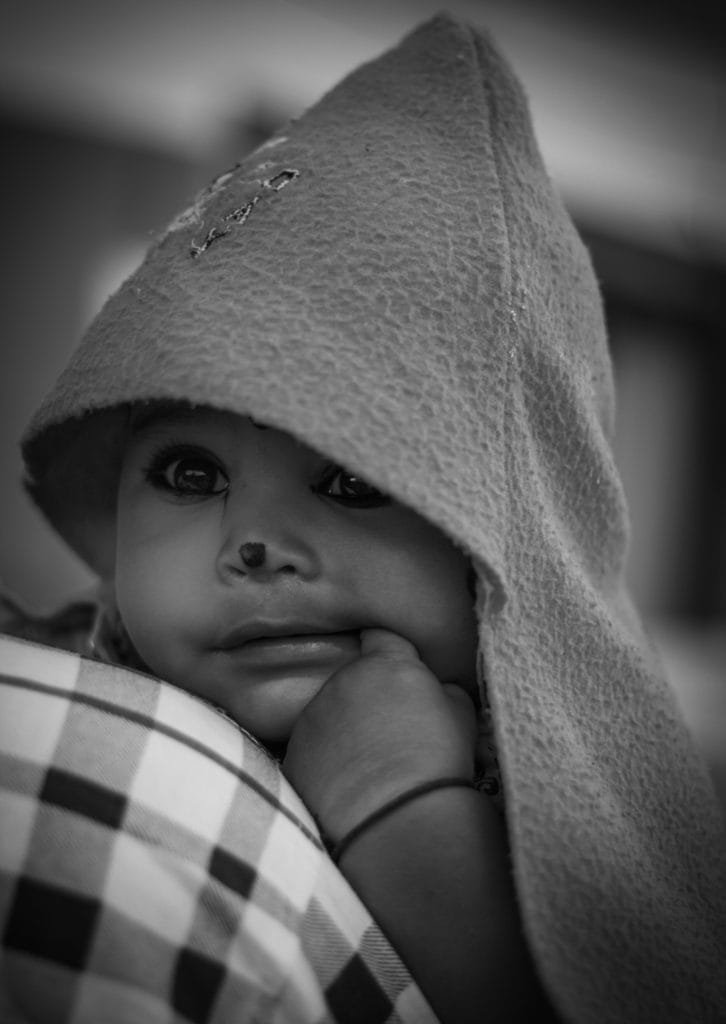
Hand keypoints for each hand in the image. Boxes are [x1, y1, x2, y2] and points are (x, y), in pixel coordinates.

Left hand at [282, 628, 476, 841]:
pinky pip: (311, 751)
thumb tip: (437, 690)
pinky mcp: (294, 754)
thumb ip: (444, 691)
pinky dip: (325, 763)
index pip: (380, 636)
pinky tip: (345, 788)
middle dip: (367, 697)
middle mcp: (342, 682)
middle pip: (352, 679)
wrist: (396, 815)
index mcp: (385, 665)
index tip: (392, 666)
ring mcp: (312, 717)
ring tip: (368, 766)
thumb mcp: (461, 715)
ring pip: (328, 715)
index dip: (386, 647)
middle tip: (388, 730)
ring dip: (343, 730)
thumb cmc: (437, 759)